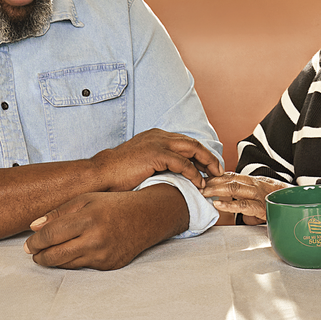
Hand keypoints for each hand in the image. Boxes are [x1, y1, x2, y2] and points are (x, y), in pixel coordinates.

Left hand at [23, 185, 188, 269]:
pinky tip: (72, 252)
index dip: (34, 242)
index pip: (50, 235)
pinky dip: (73, 261)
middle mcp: (95, 239)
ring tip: (48, 254)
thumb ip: (59, 212)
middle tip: (33, 253)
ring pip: (67, 264)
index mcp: (87, 218)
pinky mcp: (109, 265)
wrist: (148, 217)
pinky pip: (83, 267)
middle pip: (55, 256)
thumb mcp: (86, 200)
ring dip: (53, 260)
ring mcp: (103, 255)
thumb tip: (34, 227)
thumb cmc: (114, 204)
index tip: (28, 244)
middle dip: (39, 256)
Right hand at [90, 128, 222, 191]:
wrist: (100, 174)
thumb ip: (158, 164)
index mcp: (156, 136)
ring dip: (207, 163)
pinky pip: (183, 163)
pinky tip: (199, 183)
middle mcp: (159, 136)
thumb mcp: (142, 163)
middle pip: (193, 143)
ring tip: (214, 177)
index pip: (185, 142)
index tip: (209, 167)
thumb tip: (174, 176)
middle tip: (219, 171)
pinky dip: (194, 173)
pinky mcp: (157, 154)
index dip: (200, 154)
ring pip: (193, 149)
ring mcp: (158, 143)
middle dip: (209, 157)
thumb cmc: (118, 174)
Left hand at [201, 172, 289, 224]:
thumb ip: (250, 203)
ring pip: (234, 188)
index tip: (201, 177)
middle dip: (211, 181)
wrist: (304, 207)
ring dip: (216, 189)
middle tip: (196, 183)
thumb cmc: (284, 204)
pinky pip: (244, 205)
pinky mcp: (263, 207)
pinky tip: (217, 204)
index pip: (232, 175)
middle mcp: (257, 184)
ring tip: (203, 192)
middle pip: (230, 179)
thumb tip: (238, 212)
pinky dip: (229, 204)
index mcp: (256, 181)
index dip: (216, 176)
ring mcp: (260, 194)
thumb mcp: (265, 200)